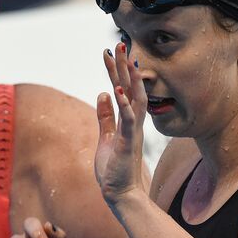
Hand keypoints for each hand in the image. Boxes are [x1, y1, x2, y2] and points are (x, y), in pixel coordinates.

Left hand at [95, 44, 146, 211]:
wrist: (120, 193)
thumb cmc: (114, 167)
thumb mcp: (106, 136)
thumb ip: (105, 116)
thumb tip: (102, 94)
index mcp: (126, 120)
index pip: (121, 89)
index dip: (115, 70)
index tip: (109, 52)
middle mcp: (132, 122)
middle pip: (131, 88)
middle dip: (125, 66)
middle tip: (120, 44)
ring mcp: (132, 131)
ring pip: (135, 99)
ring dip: (130, 79)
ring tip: (126, 59)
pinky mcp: (128, 143)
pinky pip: (128, 121)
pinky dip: (125, 106)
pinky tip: (119, 91)